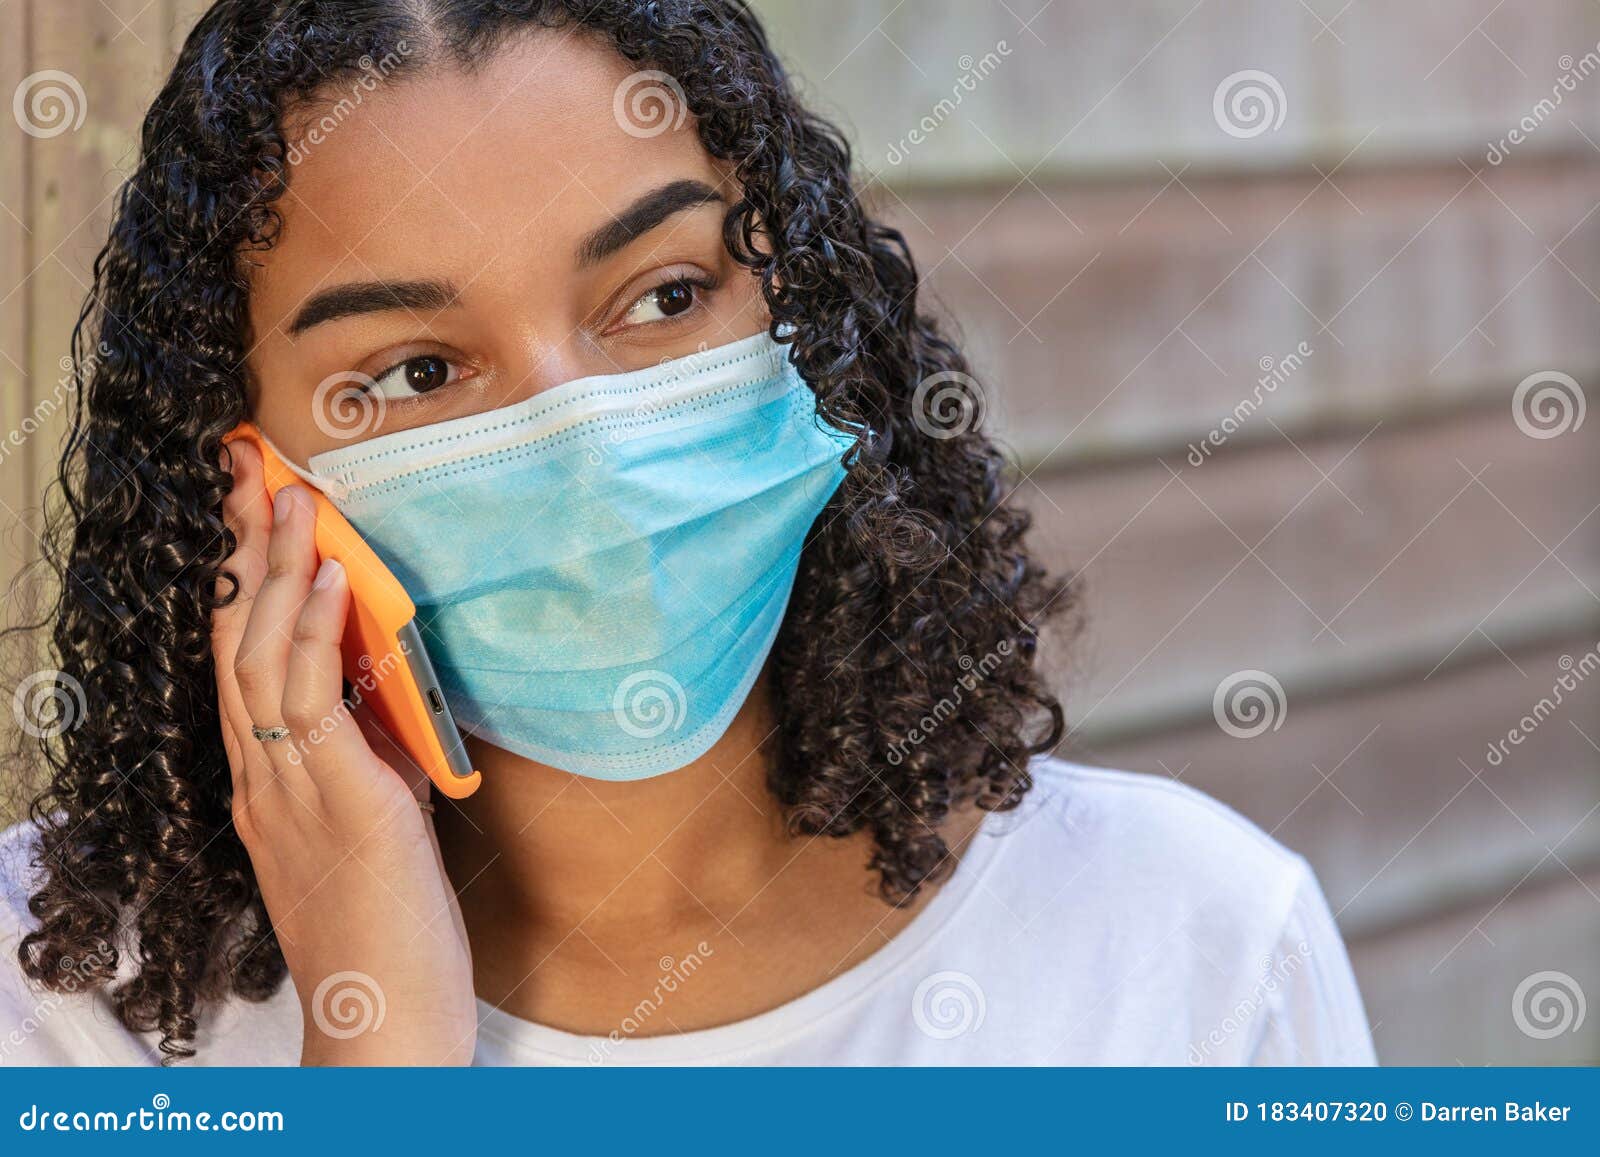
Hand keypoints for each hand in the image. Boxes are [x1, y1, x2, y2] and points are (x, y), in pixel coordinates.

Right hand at [212, 439, 475, 1064]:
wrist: (384, 1027)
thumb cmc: (387, 940)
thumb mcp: (374, 832)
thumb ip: (368, 768)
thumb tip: (388, 706)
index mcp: (269, 786)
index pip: (241, 665)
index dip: (244, 586)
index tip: (252, 518)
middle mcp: (264, 781)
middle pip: (234, 644)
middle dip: (240, 552)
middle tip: (247, 470)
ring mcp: (291, 791)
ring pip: (261, 657)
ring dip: (277, 568)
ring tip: (289, 493)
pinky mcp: (340, 803)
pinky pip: (312, 701)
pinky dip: (315, 631)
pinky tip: (330, 577)